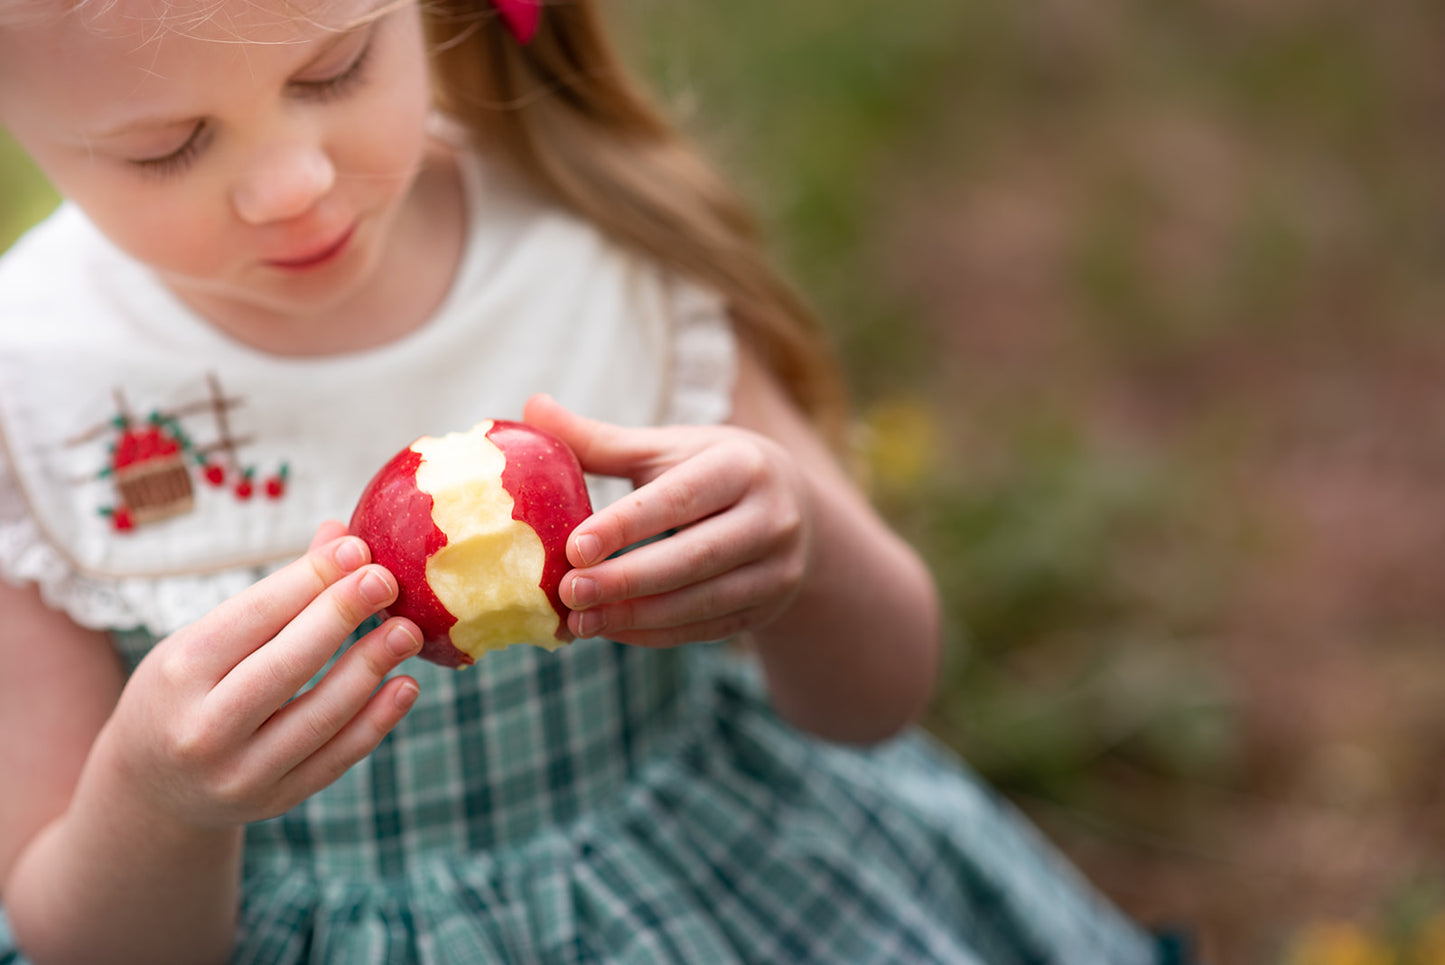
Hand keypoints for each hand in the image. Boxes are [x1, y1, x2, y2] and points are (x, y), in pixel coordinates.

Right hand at [92, 522, 421, 828]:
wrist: (151, 787)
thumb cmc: (186, 691)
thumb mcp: (204, 639)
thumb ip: (276, 596)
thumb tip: (339, 536)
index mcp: (178, 673)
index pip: (253, 617)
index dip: (309, 579)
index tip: (357, 549)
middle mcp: (203, 729)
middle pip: (287, 665)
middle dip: (342, 616)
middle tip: (386, 581)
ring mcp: (240, 774)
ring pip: (320, 715)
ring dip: (371, 667)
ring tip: (408, 630)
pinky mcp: (275, 801)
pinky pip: (336, 758)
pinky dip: (377, 721)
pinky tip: (406, 685)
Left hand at [524, 395, 811, 647]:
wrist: (794, 511)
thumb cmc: (712, 472)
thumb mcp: (670, 449)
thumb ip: (603, 441)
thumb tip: (531, 408)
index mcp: (743, 466)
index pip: (681, 498)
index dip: (627, 524)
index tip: (574, 547)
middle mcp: (772, 517)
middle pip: (694, 557)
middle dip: (627, 579)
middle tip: (568, 591)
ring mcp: (777, 569)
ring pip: (702, 601)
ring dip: (636, 616)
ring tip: (579, 621)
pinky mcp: (768, 608)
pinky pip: (706, 628)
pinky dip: (655, 633)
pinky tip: (611, 630)